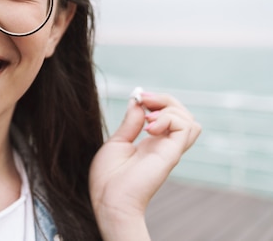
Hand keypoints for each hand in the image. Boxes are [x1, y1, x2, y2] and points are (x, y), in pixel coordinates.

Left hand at [89, 92, 200, 239]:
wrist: (110, 201)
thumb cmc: (109, 178)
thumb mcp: (117, 142)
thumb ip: (129, 123)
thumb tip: (137, 102)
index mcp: (151, 143)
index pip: (168, 116)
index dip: (156, 101)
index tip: (138, 97)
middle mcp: (164, 145)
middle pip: (182, 114)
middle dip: (164, 99)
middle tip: (143, 100)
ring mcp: (169, 149)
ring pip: (190, 120)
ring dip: (170, 108)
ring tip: (147, 118)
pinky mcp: (172, 154)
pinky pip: (186, 127)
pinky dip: (169, 118)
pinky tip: (149, 127)